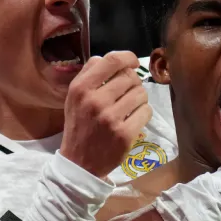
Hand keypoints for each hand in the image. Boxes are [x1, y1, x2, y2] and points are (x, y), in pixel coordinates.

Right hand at [61, 51, 152, 177]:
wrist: (79, 162)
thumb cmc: (79, 125)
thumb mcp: (74, 97)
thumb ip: (89, 74)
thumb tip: (114, 59)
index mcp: (81, 88)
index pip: (112, 60)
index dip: (128, 57)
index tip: (133, 62)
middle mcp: (95, 100)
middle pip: (130, 77)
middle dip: (133, 83)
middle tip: (127, 93)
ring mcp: (111, 118)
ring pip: (141, 93)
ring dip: (139, 98)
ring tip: (129, 107)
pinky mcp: (125, 134)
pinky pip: (146, 111)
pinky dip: (143, 113)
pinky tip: (133, 119)